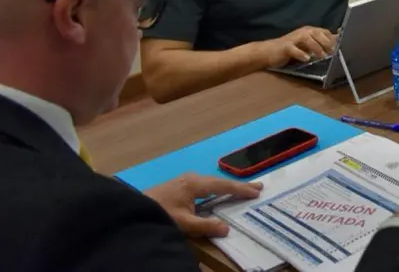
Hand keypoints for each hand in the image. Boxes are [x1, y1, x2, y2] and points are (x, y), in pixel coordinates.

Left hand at [145, 173, 261, 237]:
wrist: (133, 210)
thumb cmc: (159, 214)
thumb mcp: (183, 223)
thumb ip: (205, 225)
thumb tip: (227, 229)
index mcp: (195, 184)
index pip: (224, 186)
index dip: (241, 189)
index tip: (257, 192)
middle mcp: (192, 178)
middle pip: (220, 181)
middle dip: (238, 186)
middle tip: (257, 188)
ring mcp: (185, 180)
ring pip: (212, 182)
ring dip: (227, 187)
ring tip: (242, 190)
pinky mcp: (179, 185)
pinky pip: (204, 185)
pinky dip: (217, 188)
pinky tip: (218, 193)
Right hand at [261, 26, 336, 67]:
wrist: (270, 51)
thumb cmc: (292, 48)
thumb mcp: (308, 45)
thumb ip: (321, 43)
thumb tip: (338, 40)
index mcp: (309, 31)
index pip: (324, 32)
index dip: (333, 39)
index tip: (341, 46)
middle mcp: (303, 32)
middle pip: (317, 33)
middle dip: (326, 42)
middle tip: (333, 52)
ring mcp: (294, 39)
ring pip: (307, 39)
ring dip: (316, 48)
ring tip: (322, 56)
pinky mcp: (285, 47)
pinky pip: (294, 49)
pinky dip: (301, 54)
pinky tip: (306, 59)